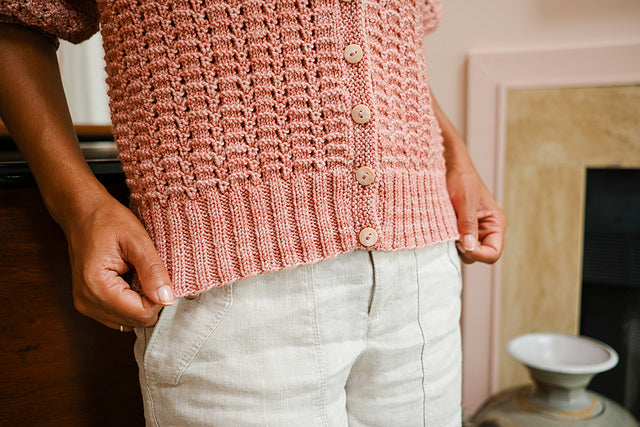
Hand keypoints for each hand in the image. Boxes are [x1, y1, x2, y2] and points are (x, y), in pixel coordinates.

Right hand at [64, 194, 173, 330]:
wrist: (83, 213)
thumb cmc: (108, 221)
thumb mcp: (138, 241)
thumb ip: (153, 271)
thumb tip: (167, 299)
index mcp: (97, 287)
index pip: (141, 314)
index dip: (158, 298)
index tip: (158, 275)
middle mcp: (87, 302)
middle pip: (135, 321)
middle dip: (150, 300)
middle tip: (147, 272)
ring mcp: (86, 305)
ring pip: (129, 321)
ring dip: (140, 301)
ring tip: (136, 273)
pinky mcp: (90, 303)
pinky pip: (120, 315)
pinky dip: (131, 302)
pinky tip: (130, 280)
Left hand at [446, 165, 505, 263]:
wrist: (451, 167)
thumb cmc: (462, 180)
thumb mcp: (465, 202)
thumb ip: (468, 225)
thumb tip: (469, 247)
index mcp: (495, 224)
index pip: (493, 253)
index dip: (478, 254)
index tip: (461, 244)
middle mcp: (487, 230)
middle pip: (479, 255)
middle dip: (465, 250)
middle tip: (452, 236)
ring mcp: (474, 230)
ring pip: (466, 251)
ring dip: (456, 245)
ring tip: (448, 228)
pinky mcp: (461, 228)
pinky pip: (457, 242)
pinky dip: (450, 240)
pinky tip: (445, 228)